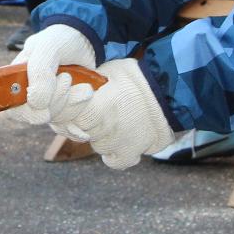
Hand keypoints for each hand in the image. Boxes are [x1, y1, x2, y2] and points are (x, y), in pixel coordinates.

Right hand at [14, 24, 96, 125]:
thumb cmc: (61, 39)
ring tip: (79, 82)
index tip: (44, 106)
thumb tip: (37, 103)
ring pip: (56, 119)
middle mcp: (31, 95)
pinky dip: (80, 111)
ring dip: (72, 103)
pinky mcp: (67, 107)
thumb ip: (39, 72)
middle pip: (37, 116)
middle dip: (56, 100)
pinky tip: (86, 96)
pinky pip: (71, 121)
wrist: (87, 39)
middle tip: (67, 77)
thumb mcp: (48, 47)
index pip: (13, 109)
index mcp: (17, 81)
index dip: (27, 112)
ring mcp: (50, 103)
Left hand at [49, 58, 174, 168]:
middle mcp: (102, 128)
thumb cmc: (135, 77)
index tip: (78, 103)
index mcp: (93, 106)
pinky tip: (119, 140)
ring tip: (118, 118)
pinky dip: (114, 154)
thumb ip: (82, 86)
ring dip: (101, 135)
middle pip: (78, 132)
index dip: (68, 110)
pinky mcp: (130, 153)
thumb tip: (64, 90)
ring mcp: (115, 143)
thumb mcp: (104, 73)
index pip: (65, 117)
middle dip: (83, 122)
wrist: (169, 91)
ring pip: (96, 145)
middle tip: (98, 109)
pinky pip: (114, 161)